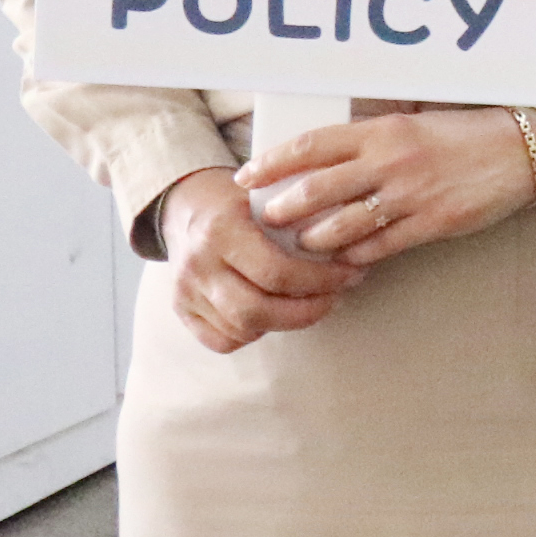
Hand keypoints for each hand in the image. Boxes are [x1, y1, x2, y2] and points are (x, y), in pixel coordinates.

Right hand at [155, 167, 365, 354]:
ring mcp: (184, 291)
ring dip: (286, 323)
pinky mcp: (180, 310)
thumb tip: (355, 241)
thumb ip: (301, 217)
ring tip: (313, 305)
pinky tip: (275, 316)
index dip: (322, 280)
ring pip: (241, 329)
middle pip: (257, 310)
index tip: (351, 275)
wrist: (189, 210)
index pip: (276, 271)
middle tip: (336, 297)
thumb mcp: (269, 196)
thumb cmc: (243, 203)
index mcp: (220, 229)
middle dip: (307, 311)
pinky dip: (254, 334)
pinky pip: (222, 341)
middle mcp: (196, 264)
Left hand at [239, 109, 535, 267]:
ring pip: (342, 226)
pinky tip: (346, 259)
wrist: (523, 149)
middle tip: (267, 219)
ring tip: (304, 244)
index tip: (247, 177)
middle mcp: (390, 162)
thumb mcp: (415, 123)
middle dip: (283, 209)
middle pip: (316, 190)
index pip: (312, 146)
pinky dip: (356, 256)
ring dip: (315, 240)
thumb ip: (374, 141)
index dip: (272, 163)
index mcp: (383, 132)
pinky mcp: (432, 223)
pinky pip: (379, 247)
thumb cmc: (466, 134)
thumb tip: (328, 161)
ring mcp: (411, 195)